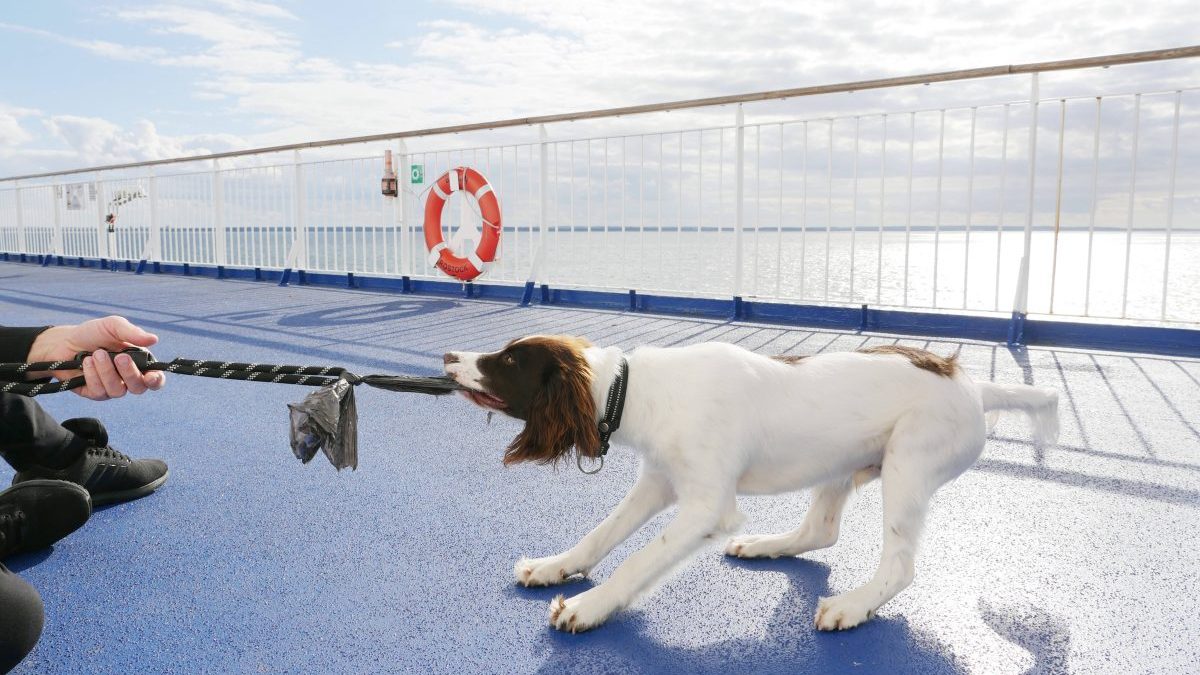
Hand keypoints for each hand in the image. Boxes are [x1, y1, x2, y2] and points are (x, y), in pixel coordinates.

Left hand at [27, 315, 165, 400]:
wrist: (63, 342)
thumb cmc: (92, 333)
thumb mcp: (112, 326)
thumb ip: (132, 332)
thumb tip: (154, 339)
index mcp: (139, 363)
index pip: (155, 379)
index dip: (156, 381)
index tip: (150, 376)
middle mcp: (127, 378)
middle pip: (138, 388)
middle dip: (129, 373)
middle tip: (119, 357)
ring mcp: (111, 387)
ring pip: (118, 391)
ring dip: (106, 372)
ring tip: (95, 354)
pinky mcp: (94, 393)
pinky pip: (99, 392)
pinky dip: (92, 376)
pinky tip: (86, 363)